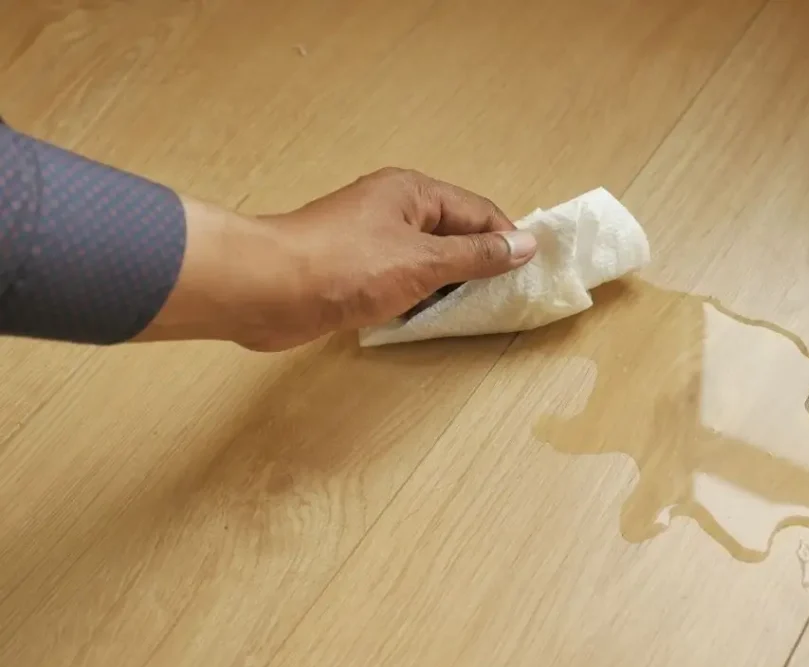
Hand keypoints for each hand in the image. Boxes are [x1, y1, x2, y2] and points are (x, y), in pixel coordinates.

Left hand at [137, 168, 537, 350]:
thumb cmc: (347, 267)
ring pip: (425, 259)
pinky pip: (399, 279)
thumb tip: (526, 244)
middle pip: (452, 233)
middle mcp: (392, 207)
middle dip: (478, 265)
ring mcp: (369, 238)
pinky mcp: (350, 269)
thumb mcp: (423, 261)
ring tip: (473, 314)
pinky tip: (426, 319)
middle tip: (505, 301)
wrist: (265, 290)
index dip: (506, 240)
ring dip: (447, 284)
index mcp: (412, 191)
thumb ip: (476, 255)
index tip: (529, 275)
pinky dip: (416, 296)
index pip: (478, 211)